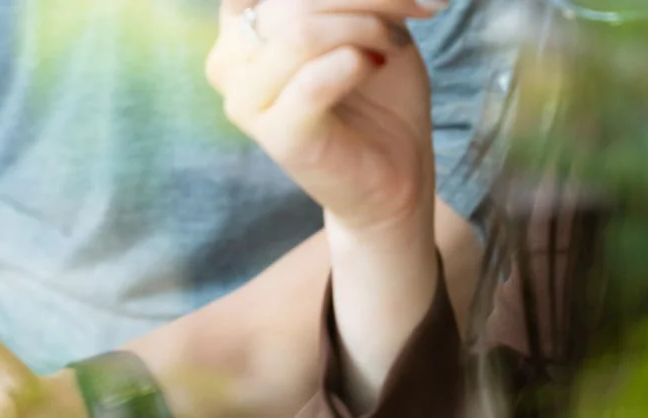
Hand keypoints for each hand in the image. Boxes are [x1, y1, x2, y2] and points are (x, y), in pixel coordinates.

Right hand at [208, 0, 440, 237]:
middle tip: (419, 5)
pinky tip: (376, 65)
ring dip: (365, 26)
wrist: (396, 171)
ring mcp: (246, 99)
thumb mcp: (367, 15)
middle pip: (294, 0)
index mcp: (240, 19)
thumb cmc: (378, 89)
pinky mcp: (277, 136)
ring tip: (394, 44)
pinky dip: (355, 63)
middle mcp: (229, 55)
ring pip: (301, 32)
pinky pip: (313, 80)